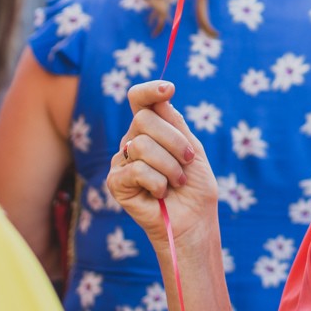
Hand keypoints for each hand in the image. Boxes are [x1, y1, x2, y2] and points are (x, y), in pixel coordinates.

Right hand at [105, 80, 222, 243]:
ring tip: (176, 182)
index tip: (169, 89)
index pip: (140, 100)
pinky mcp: (115, 182)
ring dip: (170, 167)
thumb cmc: (195, 186)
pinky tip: (160, 194)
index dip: (149, 90)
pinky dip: (158, 183)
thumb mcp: (192, 148)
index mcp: (150, 129)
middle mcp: (132, 141)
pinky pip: (137, 170)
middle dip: (175, 141)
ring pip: (142, 145)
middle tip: (187, 162)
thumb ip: (175, 123)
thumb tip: (162, 96)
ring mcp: (121, 161)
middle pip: (145, 119)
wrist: (194, 220)